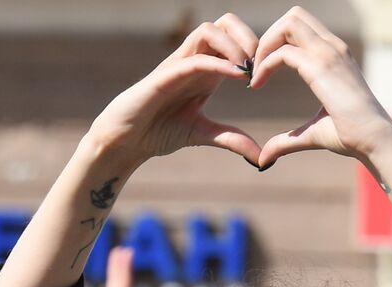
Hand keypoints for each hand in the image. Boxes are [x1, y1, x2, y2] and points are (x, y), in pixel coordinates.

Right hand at [85, 13, 258, 166]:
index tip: (267, 75)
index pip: (235, 38)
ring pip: (210, 30)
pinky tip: (237, 76)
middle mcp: (194, 59)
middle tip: (260, 65)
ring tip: (247, 70)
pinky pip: (195, 58)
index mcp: (206, 69)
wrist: (125, 140)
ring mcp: (179, 63)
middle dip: (249, 36)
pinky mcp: (165, 75)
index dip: (256, 49)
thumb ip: (231, 140)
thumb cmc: (157, 132)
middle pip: (226, 22)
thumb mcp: (202, 134)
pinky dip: (219, 63)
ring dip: (234, 44)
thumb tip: (260, 158)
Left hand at [249, 7, 391, 166]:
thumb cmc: (349, 136)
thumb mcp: (310, 134)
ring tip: (253, 76)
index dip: (275, 42)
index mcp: (333, 54)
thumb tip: (263, 159)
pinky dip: (263, 65)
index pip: (300, 26)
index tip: (259, 72)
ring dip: (263, 46)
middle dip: (266, 38)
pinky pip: (283, 52)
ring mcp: (329, 53)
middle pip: (293, 16)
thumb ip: (286, 141)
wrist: (373, 140)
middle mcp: (332, 47)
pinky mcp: (322, 67)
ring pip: (288, 24)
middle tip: (253, 69)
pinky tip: (255, 85)